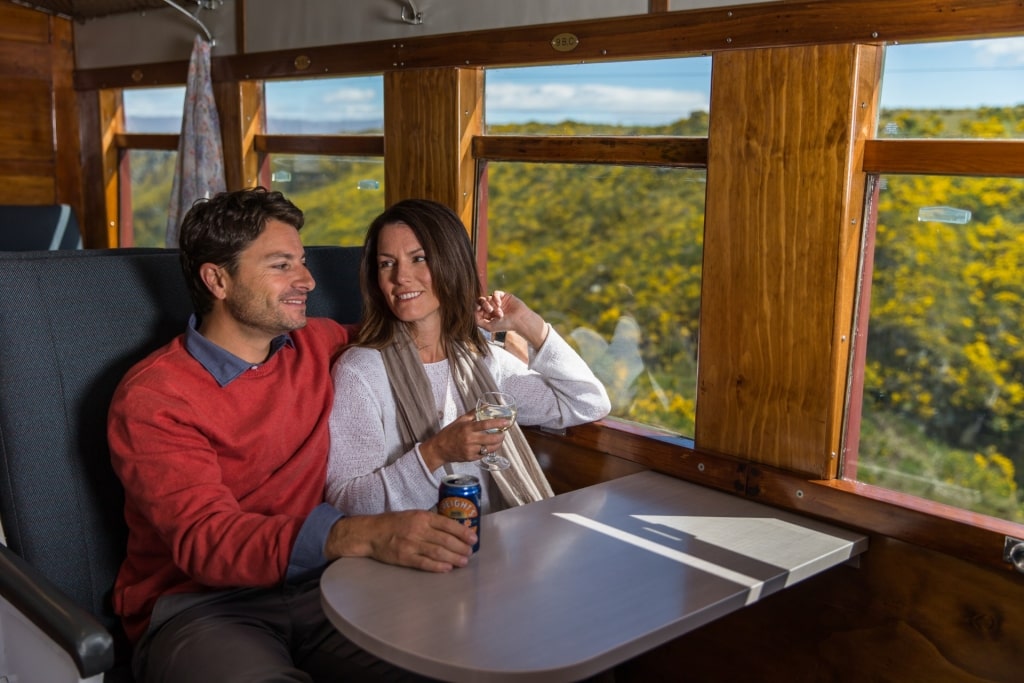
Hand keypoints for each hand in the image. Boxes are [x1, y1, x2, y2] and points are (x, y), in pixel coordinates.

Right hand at [326, 510, 476, 571]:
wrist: (371, 533)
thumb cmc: (393, 523)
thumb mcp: (413, 515)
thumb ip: (431, 521)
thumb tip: (453, 530)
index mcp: (422, 517)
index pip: (448, 524)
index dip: (463, 532)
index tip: (473, 538)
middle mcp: (418, 530)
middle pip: (445, 540)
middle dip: (461, 547)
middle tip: (470, 553)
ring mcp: (411, 544)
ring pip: (438, 552)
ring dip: (453, 558)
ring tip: (463, 562)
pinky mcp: (404, 558)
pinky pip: (424, 563)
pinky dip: (437, 566)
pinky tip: (447, 568)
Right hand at [418, 412, 508, 470]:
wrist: (439, 449)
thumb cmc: (449, 433)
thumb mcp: (460, 420)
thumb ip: (473, 414)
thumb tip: (484, 406)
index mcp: (467, 428)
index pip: (486, 424)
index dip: (498, 423)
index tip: (506, 422)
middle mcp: (470, 439)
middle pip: (491, 438)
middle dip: (501, 436)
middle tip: (503, 433)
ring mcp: (471, 450)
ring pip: (490, 448)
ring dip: (497, 444)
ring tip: (499, 440)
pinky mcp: (471, 458)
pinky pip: (484, 454)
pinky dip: (488, 450)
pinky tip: (488, 446)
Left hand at [475, 290, 548, 347]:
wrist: (520, 320)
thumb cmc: (506, 325)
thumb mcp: (489, 327)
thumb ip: (478, 322)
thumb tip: (471, 314)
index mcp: (487, 315)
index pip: (477, 309)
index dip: (475, 308)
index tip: (478, 309)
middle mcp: (491, 307)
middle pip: (481, 302)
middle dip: (484, 305)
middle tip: (490, 310)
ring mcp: (497, 301)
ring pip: (487, 298)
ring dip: (491, 304)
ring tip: (499, 312)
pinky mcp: (503, 296)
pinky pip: (495, 293)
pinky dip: (495, 298)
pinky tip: (500, 304)